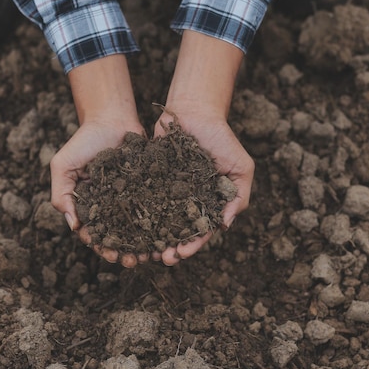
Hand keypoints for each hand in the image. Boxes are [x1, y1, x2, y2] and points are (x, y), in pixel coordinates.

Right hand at [50, 54, 148, 267]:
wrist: (111, 118)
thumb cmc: (83, 141)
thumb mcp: (63, 166)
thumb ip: (62, 194)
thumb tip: (73, 226)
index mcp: (90, 207)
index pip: (95, 234)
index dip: (101, 247)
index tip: (110, 254)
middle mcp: (111, 207)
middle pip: (119, 236)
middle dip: (125, 251)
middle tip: (133, 261)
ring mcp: (132, 198)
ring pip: (139, 228)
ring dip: (144, 244)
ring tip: (152, 255)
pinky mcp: (150, 188)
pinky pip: (156, 209)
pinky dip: (161, 223)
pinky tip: (167, 234)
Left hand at [153, 30, 253, 264]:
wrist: (195, 110)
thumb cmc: (222, 138)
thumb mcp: (241, 167)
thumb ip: (238, 197)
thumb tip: (224, 226)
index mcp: (206, 203)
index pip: (199, 231)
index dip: (191, 245)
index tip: (181, 253)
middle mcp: (185, 200)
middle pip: (176, 231)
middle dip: (169, 247)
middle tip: (161, 258)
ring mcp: (166, 190)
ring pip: (156, 220)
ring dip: (151, 237)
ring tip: (143, 250)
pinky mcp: (148, 178)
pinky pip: (141, 198)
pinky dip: (135, 213)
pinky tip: (127, 225)